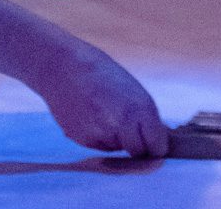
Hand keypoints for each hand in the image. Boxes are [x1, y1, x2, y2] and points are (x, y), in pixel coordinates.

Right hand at [37, 47, 168, 156]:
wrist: (63, 67)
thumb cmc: (102, 73)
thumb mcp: (132, 89)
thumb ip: (144, 115)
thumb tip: (154, 139)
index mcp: (140, 108)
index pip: (157, 145)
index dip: (157, 146)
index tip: (155, 144)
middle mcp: (122, 124)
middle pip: (138, 152)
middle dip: (137, 145)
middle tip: (130, 128)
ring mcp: (101, 133)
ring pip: (117, 148)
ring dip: (116, 138)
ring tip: (104, 111)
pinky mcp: (83, 139)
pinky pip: (100, 145)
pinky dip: (99, 136)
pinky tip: (91, 115)